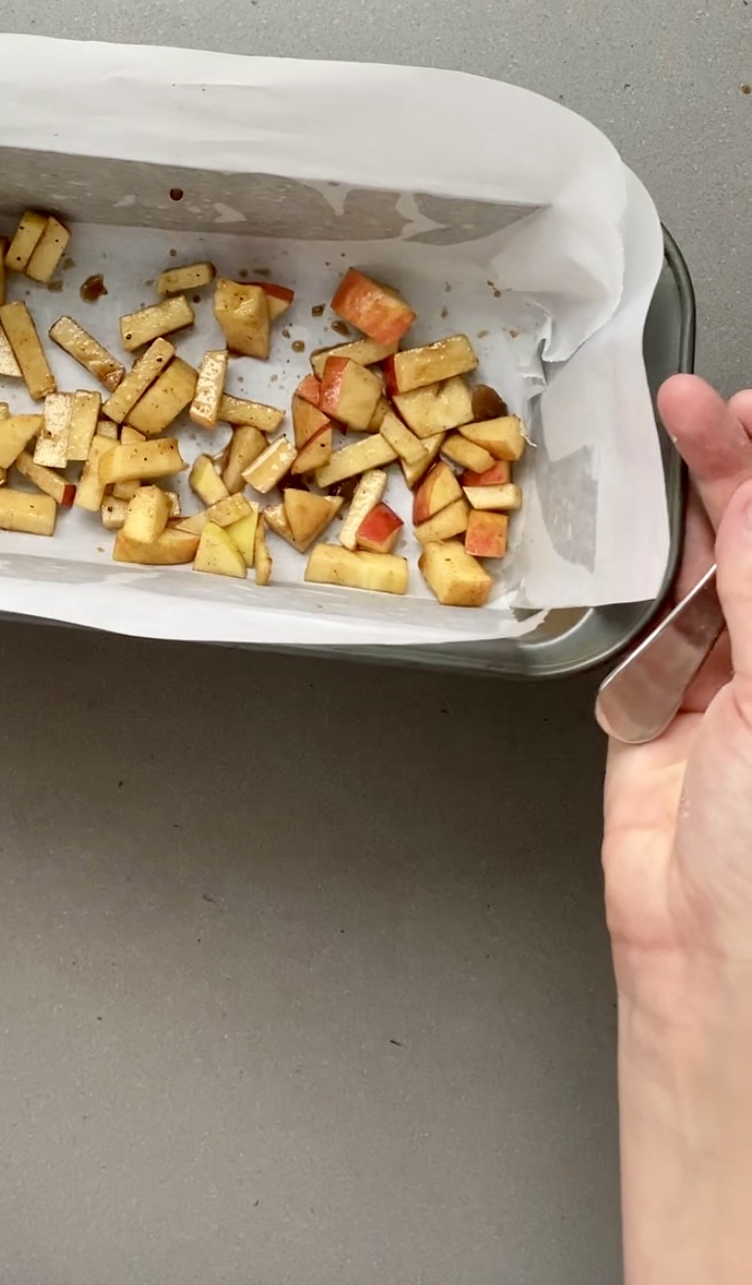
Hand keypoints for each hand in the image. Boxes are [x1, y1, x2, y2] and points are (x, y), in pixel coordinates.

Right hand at [603, 375, 751, 1001]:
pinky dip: (642, 580)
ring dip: (689, 511)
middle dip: (737, 471)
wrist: (711, 966)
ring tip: (664, 443)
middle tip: (698, 409)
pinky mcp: (662, 708)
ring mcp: (734, 687)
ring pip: (713, 572)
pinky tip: (637, 535)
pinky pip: (652, 624)